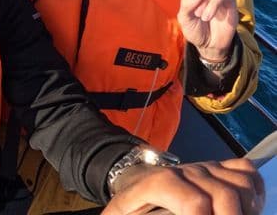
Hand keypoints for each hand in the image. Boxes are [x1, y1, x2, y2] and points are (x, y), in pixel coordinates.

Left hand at [102, 158, 263, 214]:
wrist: (135, 175)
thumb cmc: (133, 201)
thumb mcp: (122, 210)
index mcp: (161, 183)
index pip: (195, 202)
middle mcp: (187, 171)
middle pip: (225, 196)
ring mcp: (205, 167)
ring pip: (240, 183)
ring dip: (246, 207)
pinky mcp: (217, 166)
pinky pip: (245, 171)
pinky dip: (253, 190)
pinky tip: (245, 207)